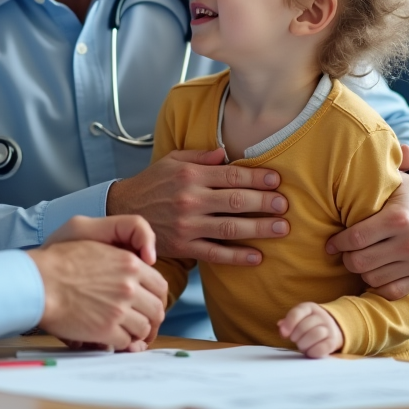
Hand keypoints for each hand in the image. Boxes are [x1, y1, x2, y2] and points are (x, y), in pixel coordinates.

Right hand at [28, 217, 167, 351]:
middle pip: (157, 309)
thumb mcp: (96, 244)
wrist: (40, 281)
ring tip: (124, 330)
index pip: (160, 286)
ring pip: (144, 328)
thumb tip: (135, 273)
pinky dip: (120, 342)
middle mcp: (129, 286)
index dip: (156, 297)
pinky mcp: (107, 329)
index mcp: (129, 263)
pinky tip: (110, 337)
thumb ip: (122, 258)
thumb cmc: (60, 261)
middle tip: (140, 322)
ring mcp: (119, 309)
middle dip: (151, 318)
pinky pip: (126, 342)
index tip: (148, 304)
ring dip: (136, 332)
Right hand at [106, 149, 288, 263]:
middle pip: (236, 200)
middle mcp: (190, 199)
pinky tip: (257, 256)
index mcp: (190, 175)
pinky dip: (237, 256)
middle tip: (285, 204)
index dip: (257, 178)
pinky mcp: (184, 246)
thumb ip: (200, 156)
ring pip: (231, 227)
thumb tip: (225, 152)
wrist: (122, 210)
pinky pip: (216, 253)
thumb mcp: (171, 161)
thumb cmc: (151, 183)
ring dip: (260, 228)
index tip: (276, 180)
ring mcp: (188, 225)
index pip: (231, 175)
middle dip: (265, 202)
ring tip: (282, 228)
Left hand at [278, 302, 342, 357]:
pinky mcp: (333, 342)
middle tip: (294, 340)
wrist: (330, 329)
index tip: (284, 334)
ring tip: (301, 346)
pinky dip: (312, 351)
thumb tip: (281, 326)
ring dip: (304, 344)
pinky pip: (322, 347)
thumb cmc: (308, 324)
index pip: (297, 313)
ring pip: (316, 334)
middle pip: (305, 326)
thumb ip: (287, 322)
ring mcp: (329, 328)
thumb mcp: (298, 318)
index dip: (288, 324)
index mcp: (309, 308)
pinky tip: (309, 351)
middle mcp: (321, 316)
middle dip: (296, 336)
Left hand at [324, 160, 408, 299]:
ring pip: (374, 279)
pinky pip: (392, 291)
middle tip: (345, 252)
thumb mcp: (390, 178)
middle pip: (360, 262)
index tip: (331, 244)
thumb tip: (375, 154)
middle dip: (347, 258)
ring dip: (363, 271)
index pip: (354, 239)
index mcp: (398, 218)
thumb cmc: (405, 190)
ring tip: (362, 258)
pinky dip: (381, 284)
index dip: (337, 243)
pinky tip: (378, 270)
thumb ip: (373, 169)